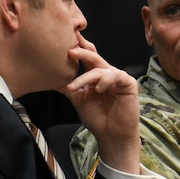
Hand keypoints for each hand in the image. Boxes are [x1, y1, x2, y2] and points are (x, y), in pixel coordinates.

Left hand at [63, 33, 140, 173]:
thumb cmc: (98, 119)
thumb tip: (51, 77)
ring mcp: (117, 77)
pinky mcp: (128, 83)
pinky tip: (98, 89)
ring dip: (86, 77)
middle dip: (82, 52)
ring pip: (100, 68)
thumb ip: (69, 87)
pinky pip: (115, 76)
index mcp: (94, 75)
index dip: (77, 49)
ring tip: (74, 87)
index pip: (86, 57)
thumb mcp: (79, 100)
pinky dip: (105, 80)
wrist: (112, 135)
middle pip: (94, 56)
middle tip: (69, 51)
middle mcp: (106, 73)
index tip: (64, 44)